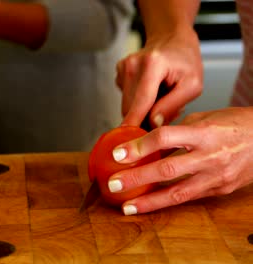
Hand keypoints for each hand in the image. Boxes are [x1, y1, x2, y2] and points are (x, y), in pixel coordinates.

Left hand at [107, 107, 252, 214]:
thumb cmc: (232, 124)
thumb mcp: (202, 118)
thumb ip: (174, 131)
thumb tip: (143, 141)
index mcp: (204, 132)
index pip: (165, 138)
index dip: (138, 146)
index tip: (117, 154)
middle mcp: (210, 156)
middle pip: (167, 169)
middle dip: (137, 178)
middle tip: (113, 183)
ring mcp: (216, 177)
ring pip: (178, 193)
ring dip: (149, 202)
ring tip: (127, 207)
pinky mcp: (220, 190)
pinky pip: (189, 198)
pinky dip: (167, 202)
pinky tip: (150, 204)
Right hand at [116, 28, 202, 127]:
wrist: (171, 38)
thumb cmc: (185, 60)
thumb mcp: (192, 84)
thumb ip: (172, 106)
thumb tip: (153, 124)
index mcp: (153, 64)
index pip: (141, 101)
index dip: (134, 123)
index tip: (128, 141)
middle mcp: (132, 64)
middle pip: (131, 106)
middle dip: (144, 118)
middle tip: (163, 116)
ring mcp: (123, 67)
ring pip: (126, 105)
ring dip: (142, 110)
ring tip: (159, 98)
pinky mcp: (118, 72)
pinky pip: (125, 98)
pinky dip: (137, 102)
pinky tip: (151, 91)